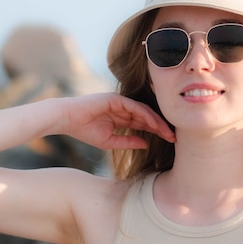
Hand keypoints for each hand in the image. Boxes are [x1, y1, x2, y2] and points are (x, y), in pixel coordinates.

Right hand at [61, 93, 175, 149]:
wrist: (67, 120)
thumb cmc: (84, 131)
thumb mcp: (110, 142)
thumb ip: (128, 142)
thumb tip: (146, 144)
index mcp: (122, 118)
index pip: (144, 124)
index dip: (157, 132)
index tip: (170, 140)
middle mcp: (124, 109)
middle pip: (148, 117)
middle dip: (161, 126)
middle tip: (175, 136)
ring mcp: (120, 103)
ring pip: (144, 110)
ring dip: (157, 121)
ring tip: (168, 132)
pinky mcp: (116, 99)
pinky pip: (134, 106)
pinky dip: (145, 115)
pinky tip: (154, 124)